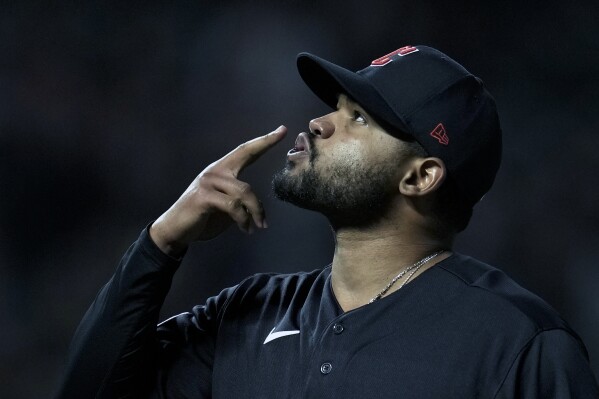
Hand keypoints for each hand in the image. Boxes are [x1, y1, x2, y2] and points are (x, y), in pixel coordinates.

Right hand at [150, 126, 286, 255]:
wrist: (175, 230)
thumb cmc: (202, 217)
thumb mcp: (225, 207)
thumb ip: (239, 200)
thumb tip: (257, 205)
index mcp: (221, 170)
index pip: (245, 151)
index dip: (264, 141)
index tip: (282, 130)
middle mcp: (214, 171)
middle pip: (246, 159)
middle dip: (265, 149)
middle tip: (273, 184)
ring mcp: (208, 182)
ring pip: (244, 191)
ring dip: (255, 212)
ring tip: (258, 227)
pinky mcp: (203, 197)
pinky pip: (233, 206)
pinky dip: (243, 219)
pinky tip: (246, 229)